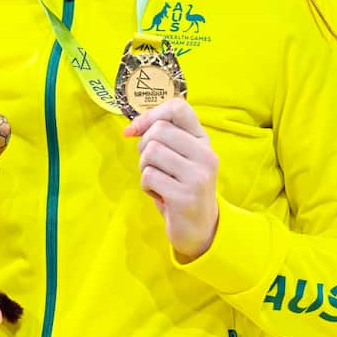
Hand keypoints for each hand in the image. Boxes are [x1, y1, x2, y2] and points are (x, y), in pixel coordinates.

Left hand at [124, 98, 219, 261]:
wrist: (201, 228)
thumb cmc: (182, 187)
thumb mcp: (181, 157)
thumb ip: (163, 137)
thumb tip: (130, 129)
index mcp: (203, 140)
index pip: (178, 108)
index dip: (150, 115)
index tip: (135, 130)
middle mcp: (206, 155)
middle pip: (158, 130)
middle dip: (143, 147)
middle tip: (152, 166)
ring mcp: (197, 176)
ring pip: (151, 152)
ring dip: (144, 168)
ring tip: (158, 181)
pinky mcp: (185, 197)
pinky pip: (148, 177)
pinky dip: (146, 187)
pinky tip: (160, 195)